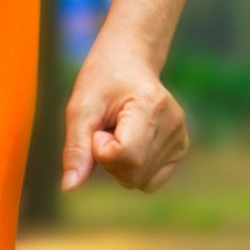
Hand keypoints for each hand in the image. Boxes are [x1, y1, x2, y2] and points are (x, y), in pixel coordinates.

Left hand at [62, 36, 190, 194]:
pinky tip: (132, 143)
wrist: (130, 60)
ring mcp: (181, 136)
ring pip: (139, 181)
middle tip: (107, 128)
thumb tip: (69, 188)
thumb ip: (76, 148)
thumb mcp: (80, 108)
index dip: (100, 148)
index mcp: (152, 105)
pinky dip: (134, 169)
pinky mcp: (181, 147)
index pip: (123, 155)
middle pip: (132, 174)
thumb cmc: (103, 79)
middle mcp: (174, 123)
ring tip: (120, 132)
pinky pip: (150, 181)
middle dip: (108, 160)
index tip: (100, 125)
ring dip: (120, 165)